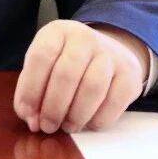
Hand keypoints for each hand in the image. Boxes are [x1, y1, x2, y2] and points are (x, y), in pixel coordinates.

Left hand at [13, 20, 148, 133]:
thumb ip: (32, 90)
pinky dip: (97, 120)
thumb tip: (32, 121)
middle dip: (53, 107)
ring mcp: (110, 54)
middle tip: (47, 126)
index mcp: (58, 32)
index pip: (41, 57)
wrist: (109, 51)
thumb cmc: (67, 62)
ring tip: (67, 126)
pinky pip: (113, 103)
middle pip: (66, 74)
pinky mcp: (129, 74)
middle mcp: (84, 38)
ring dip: (75, 115)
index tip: (27, 113)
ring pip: (92, 88)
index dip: (31, 89)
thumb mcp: (45, 65)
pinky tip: (87, 124)